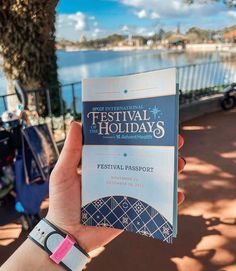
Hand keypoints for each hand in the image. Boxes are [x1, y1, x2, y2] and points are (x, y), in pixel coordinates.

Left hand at [46, 122, 185, 252]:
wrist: (68, 235)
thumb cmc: (62, 202)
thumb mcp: (63, 173)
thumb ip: (70, 151)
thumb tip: (76, 123)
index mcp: (104, 162)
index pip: (123, 143)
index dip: (137, 133)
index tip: (150, 122)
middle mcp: (118, 173)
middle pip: (143, 158)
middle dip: (161, 148)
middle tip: (175, 139)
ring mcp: (127, 190)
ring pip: (151, 177)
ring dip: (168, 170)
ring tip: (180, 163)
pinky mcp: (131, 208)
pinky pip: (152, 202)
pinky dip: (167, 200)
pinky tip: (178, 194)